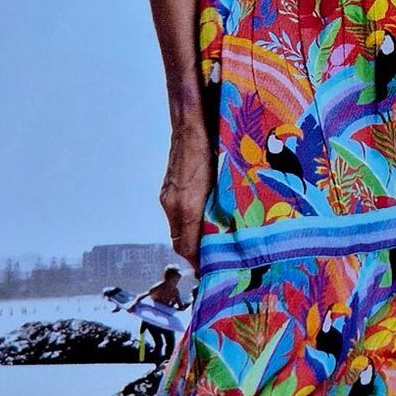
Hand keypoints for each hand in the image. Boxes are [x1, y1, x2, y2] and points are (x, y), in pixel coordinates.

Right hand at [159, 121, 212, 264]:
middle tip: (215, 261)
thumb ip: (221, 209)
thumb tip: (227, 232)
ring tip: (213, 244)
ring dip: (192, 239)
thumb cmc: (212, 147)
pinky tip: (204, 221)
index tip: (211, 271)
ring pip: (178, 228)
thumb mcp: (223, 180)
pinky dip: (188, 224)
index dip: (198, 262)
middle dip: (195, 254)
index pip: (186, 247)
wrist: (190, 124)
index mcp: (186, 206)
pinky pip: (176, 215)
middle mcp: (172, 204)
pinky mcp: (169, 189)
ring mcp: (168, 196)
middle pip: (180, 241)